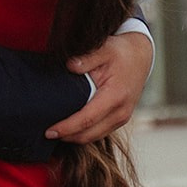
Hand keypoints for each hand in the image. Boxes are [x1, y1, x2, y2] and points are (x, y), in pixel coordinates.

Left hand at [45, 29, 152, 143]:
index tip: (49, 131)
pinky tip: (70, 128)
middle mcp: (121, 112)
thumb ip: (87, 58)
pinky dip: (84, 133)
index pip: (87, 119)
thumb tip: (69, 66)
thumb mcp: (104, 48)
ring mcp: (122, 118)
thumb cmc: (121, 52)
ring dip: (75, 138)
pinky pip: (99, 132)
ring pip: (94, 136)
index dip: (67, 128)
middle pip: (89, 134)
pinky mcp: (120, 119)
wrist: (140, 56)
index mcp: (115, 96)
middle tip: (46, 133)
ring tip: (56, 133)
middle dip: (67, 137)